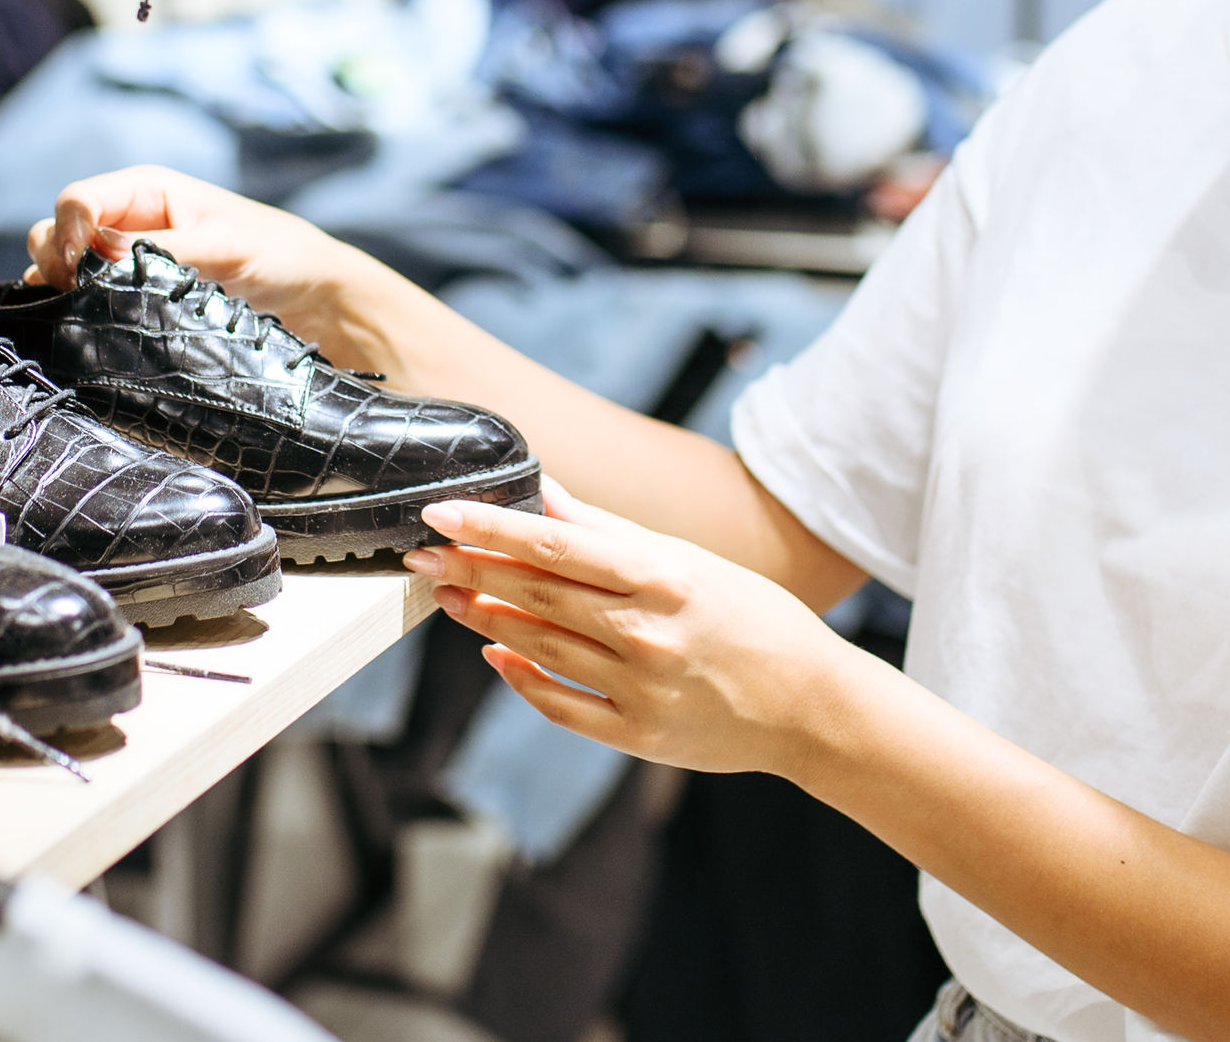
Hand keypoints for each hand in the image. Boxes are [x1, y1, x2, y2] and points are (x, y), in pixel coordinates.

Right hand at [25, 165, 370, 341]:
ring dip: (62, 286)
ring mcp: (124, 256)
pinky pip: (83, 294)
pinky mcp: (130, 292)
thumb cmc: (274, 253)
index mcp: (145, 191)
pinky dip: (75, 306)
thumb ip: (166, 250)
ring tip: (82, 312)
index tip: (80, 268)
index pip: (77, 199)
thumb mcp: (225, 246)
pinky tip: (86, 324)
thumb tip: (105, 256)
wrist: (306, 292)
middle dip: (56, 259)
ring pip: (63, 263)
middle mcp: (126, 219)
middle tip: (78, 294)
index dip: (68, 231)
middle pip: (57, 229)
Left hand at [405, 487, 882, 780]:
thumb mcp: (690, 561)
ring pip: (539, 647)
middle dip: (469, 570)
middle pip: (535, 595)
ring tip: (449, 593)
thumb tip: (545, 494)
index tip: (440, 514)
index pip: (555, 545)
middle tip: (421, 554)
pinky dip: (522, 679)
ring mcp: (640, 688)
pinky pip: (560, 706)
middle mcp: (647, 632)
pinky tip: (495, 655)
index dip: (490, 528)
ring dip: (484, 618)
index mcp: (663, 577)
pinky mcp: (637, 735)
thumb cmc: (751, 619)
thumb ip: (611, 531)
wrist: (809, 705)